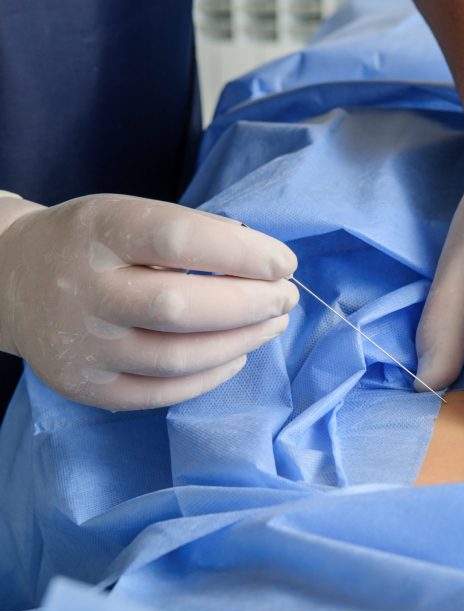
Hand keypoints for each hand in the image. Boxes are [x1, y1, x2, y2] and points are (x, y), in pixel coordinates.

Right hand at [0, 194, 297, 409]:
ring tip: (272, 324)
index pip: (177, 239)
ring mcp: (84, 347)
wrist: (12, 282)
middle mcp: (85, 291)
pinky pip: (162, 393)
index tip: (284, 262)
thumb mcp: (126, 213)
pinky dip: (210, 376)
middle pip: (181, 306)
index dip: (242, 253)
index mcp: (98, 232)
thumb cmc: (89, 243)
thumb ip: (188, 232)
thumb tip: (262, 260)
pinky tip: (236, 354)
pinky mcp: (88, 388)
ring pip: (178, 357)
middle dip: (251, 304)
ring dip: (241, 341)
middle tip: (286, 298)